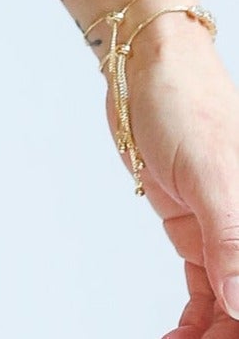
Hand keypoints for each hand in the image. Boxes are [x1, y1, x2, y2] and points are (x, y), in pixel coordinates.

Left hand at [102, 9, 238, 337]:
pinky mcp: (200, 234)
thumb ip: (229, 238)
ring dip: (210, 336)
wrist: (147, 66)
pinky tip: (180, 338)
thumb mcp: (211, 170)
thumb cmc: (185, 99)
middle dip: (226, 334)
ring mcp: (228, 235)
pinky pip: (208, 295)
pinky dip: (196, 323)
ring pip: (230, 308)